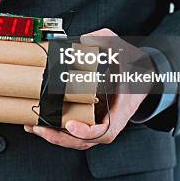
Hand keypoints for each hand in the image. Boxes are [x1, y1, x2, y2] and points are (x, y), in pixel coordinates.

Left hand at [24, 28, 153, 149]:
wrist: (146, 74)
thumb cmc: (135, 66)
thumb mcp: (121, 49)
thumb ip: (102, 41)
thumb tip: (82, 39)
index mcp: (120, 109)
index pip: (105, 131)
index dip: (86, 132)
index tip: (71, 125)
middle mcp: (110, 120)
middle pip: (84, 141)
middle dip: (59, 138)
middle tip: (40, 128)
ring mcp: (100, 121)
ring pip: (77, 139)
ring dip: (54, 136)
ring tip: (33, 128)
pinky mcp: (92, 119)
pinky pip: (74, 131)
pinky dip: (58, 131)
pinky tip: (41, 125)